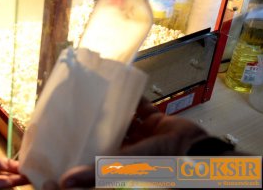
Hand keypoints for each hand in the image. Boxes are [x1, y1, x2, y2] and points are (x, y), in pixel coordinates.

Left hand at [43, 98, 207, 188]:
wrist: (200, 154)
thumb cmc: (165, 166)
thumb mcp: (127, 167)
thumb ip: (98, 171)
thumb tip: (64, 182)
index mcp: (120, 164)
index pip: (93, 154)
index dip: (79, 146)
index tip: (61, 135)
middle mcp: (129, 149)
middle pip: (106, 133)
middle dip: (93, 122)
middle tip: (74, 107)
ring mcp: (143, 134)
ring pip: (121, 117)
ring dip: (110, 106)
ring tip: (93, 92)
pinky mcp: (156, 120)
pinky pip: (141, 105)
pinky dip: (131, 95)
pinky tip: (118, 82)